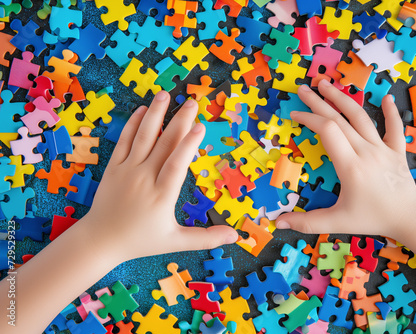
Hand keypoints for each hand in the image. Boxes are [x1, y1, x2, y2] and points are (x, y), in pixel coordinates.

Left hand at [84, 91, 237, 261]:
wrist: (100, 240)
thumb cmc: (140, 241)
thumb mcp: (176, 242)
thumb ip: (206, 237)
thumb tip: (235, 235)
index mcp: (161, 196)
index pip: (177, 164)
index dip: (189, 144)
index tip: (200, 126)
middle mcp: (144, 178)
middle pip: (164, 144)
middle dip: (180, 121)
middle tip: (192, 102)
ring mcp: (127, 171)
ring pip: (143, 137)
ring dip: (155, 114)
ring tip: (165, 94)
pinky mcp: (113, 168)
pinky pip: (124, 141)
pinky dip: (133, 124)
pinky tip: (142, 110)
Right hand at [276, 80, 415, 239]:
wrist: (409, 219)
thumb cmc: (373, 220)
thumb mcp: (338, 223)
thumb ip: (308, 222)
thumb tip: (279, 223)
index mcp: (351, 166)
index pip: (327, 131)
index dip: (309, 119)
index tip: (295, 115)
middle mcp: (367, 152)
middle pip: (339, 119)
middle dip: (318, 102)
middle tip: (303, 89)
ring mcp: (383, 149)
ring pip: (362, 118)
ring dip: (343, 99)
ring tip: (327, 85)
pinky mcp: (397, 151)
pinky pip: (394, 128)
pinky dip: (390, 113)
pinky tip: (386, 98)